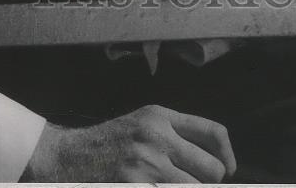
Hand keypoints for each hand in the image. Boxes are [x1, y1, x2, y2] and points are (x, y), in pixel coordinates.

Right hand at [24, 104, 235, 182]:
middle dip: (207, 184)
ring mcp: (145, 165)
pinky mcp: (134, 187)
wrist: (66, 157)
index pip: (213, 132)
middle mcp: (156, 136)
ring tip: (170, 186)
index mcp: (160, 116)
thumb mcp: (143, 123)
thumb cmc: (109, 143)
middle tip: (190, 184)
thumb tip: (218, 162)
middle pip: (212, 170)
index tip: (229, 171)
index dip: (228, 156)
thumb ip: (176, 135)